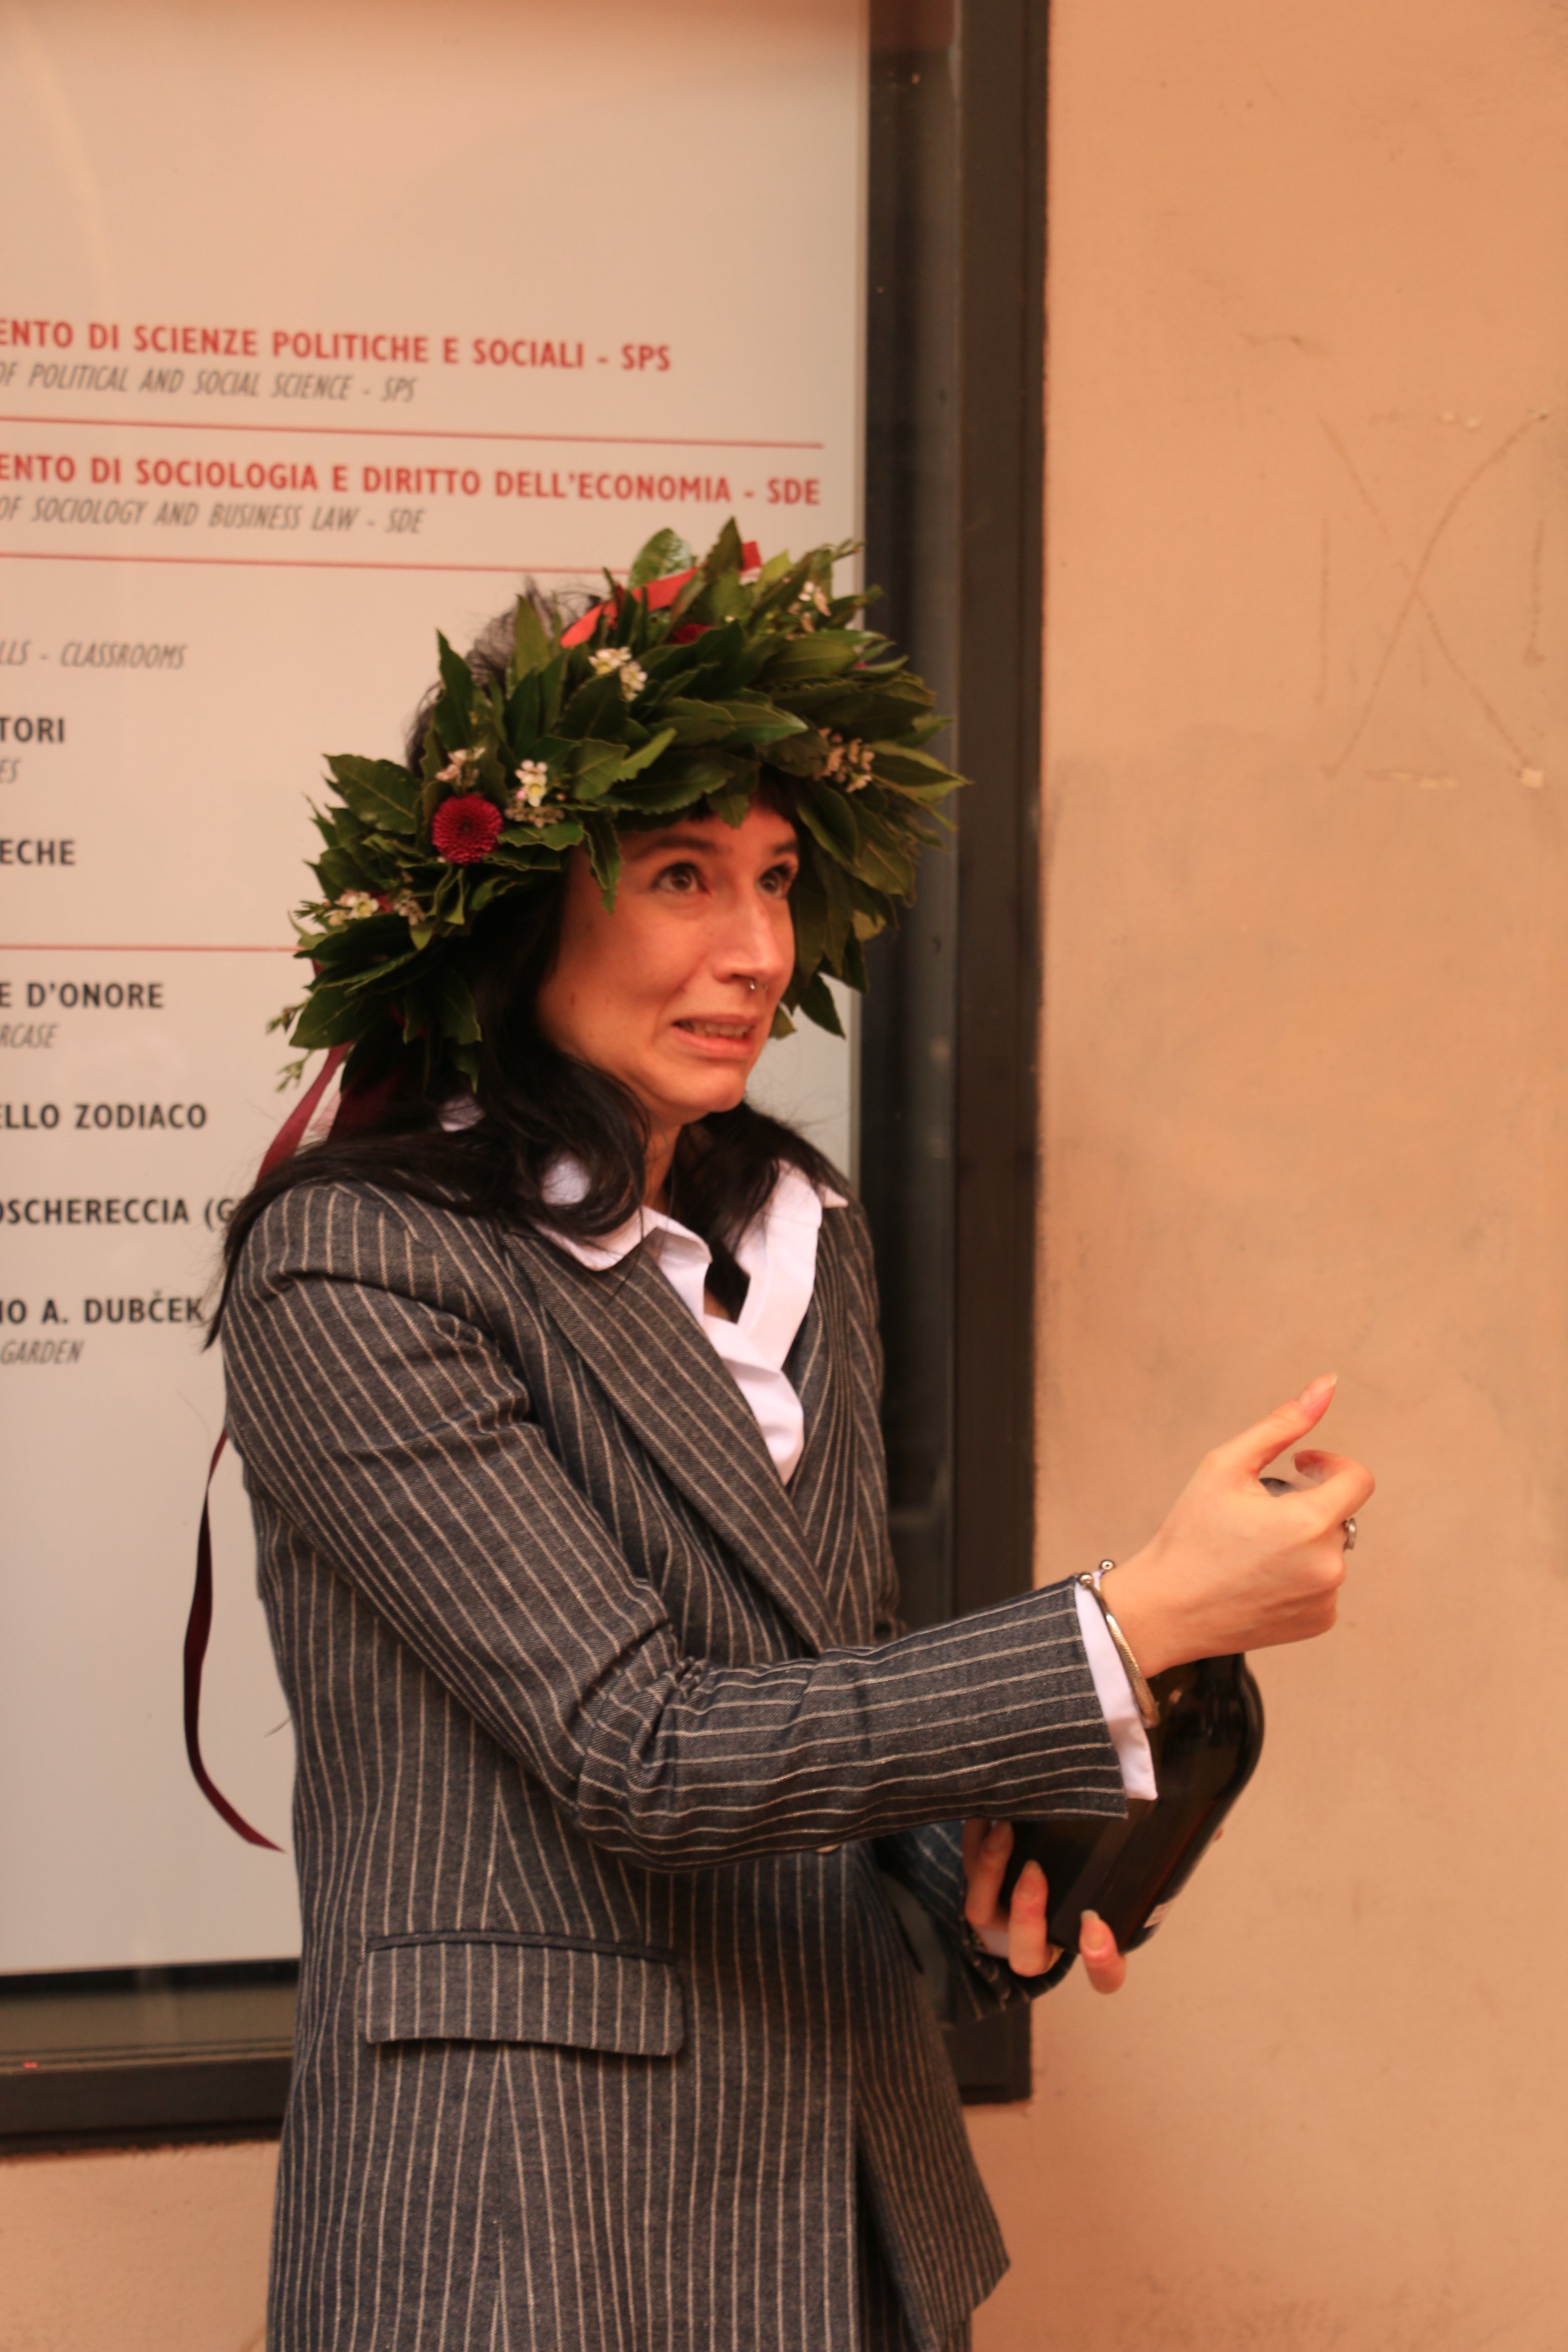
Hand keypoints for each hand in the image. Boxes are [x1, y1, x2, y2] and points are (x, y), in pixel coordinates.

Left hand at [961, 1818, 1126, 1991]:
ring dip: (991, 1874)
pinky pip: (966, 1878)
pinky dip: (972, 1847)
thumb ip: (1126, 1839)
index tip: (1095, 1926)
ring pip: (985, 1915)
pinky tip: (984, 1817)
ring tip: (1003, 1831)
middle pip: (1028, 1956)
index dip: (1101, 1960)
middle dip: (1027, 1914)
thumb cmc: (1081, 1857)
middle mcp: (1042, 1941)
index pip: (1105, 1974)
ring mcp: (1004, 1921)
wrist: (1038, 1850)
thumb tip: (1141, 1785)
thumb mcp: (1107, 1857)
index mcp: (1083, 1942)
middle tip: (1035, 1870)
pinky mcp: (979, 1892)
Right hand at [1103, 1374, 1373, 1677]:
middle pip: (1339, 1514)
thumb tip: (1327, 1385)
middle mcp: (1329, 1565)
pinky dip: (1301, 1573)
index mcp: (1310, 1523)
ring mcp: (1326, 1598)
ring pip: (1331, 1548)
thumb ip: (1283, 1424)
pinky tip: (1260, 1577)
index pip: (1358, 1479)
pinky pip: (1325, 1583)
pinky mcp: (1319, 1622)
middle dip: (1307, 1504)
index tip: (1299, 1468)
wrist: (1166, 1609)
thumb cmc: (1190, 1534)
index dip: (1328, 1465)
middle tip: (1255, 1515)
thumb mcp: (1226, 1467)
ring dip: (1304, 1539)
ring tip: (1253, 1549)